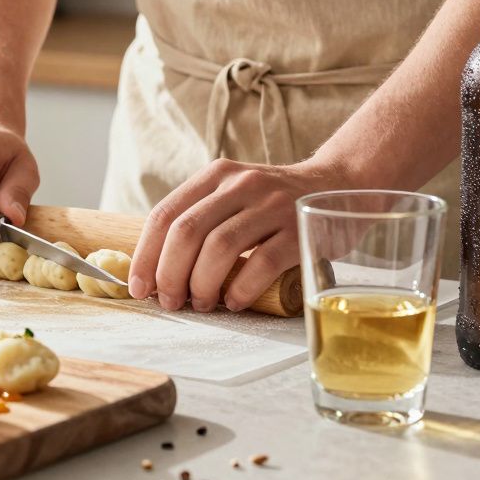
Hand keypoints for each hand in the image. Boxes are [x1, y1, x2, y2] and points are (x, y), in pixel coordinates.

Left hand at [129, 158, 348, 311]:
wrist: (340, 185)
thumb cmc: (274, 204)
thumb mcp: (233, 196)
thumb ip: (201, 219)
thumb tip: (155, 270)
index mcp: (215, 175)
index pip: (165, 215)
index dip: (146, 255)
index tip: (139, 287)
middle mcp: (241, 184)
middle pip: (187, 232)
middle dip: (170, 274)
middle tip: (170, 301)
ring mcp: (272, 205)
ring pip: (220, 247)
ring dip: (202, 284)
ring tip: (202, 303)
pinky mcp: (300, 228)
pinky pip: (262, 263)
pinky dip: (242, 289)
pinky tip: (236, 302)